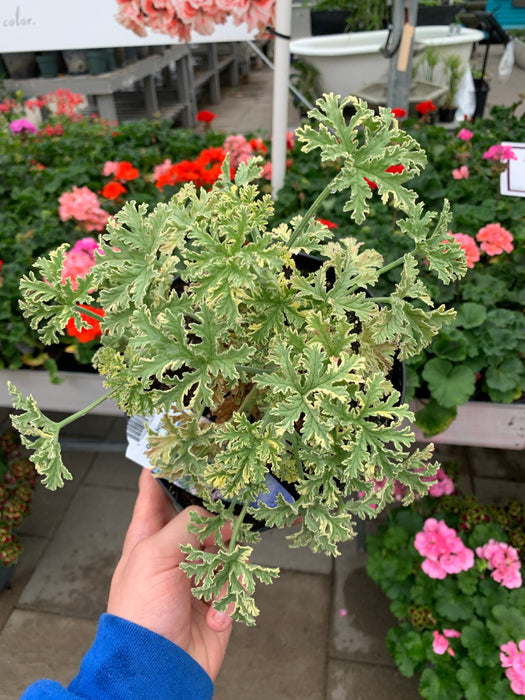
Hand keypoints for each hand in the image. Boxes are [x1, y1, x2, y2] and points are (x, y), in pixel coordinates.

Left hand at [107, 468, 232, 680]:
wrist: (159, 671)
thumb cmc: (140, 615)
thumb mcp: (154, 556)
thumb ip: (188, 524)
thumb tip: (217, 514)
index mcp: (149, 535)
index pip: (156, 491)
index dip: (167, 468)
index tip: (184, 445)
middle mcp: (175, 550)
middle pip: (204, 515)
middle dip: (217, 521)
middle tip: (225, 520)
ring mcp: (199, 573)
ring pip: (228, 544)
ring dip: (225, 565)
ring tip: (212, 587)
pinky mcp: (220, 595)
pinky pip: (238, 579)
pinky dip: (230, 596)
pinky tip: (215, 613)